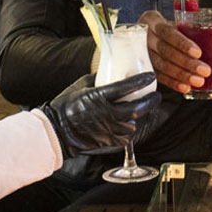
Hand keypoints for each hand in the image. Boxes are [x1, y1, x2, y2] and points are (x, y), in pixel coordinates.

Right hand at [42, 72, 158, 155]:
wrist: (56, 130)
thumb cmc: (65, 106)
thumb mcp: (81, 85)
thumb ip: (98, 79)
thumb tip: (109, 71)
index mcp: (98, 96)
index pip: (126, 87)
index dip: (141, 81)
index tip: (150, 76)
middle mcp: (106, 113)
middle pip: (136, 108)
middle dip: (150, 102)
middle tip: (156, 96)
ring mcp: (107, 129)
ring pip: (133, 124)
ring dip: (139, 117)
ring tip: (142, 110)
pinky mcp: (106, 140)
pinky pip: (125, 138)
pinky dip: (129, 132)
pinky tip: (128, 125)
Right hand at [137, 9, 207, 93]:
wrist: (141, 33)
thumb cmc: (163, 27)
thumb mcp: (173, 22)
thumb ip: (193, 32)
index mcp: (152, 20)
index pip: (167, 31)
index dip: (182, 43)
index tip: (198, 53)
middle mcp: (144, 36)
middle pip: (165, 50)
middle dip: (186, 63)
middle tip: (203, 70)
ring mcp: (141, 53)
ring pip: (161, 65)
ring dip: (181, 75)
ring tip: (197, 81)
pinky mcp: (142, 67)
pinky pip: (158, 76)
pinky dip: (172, 83)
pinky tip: (184, 86)